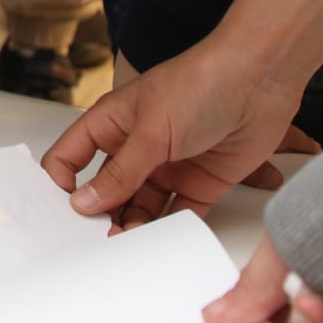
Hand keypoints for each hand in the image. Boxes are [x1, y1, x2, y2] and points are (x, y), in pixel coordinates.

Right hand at [40, 45, 319, 229]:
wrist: (261, 80)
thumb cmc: (201, 83)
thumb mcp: (150, 130)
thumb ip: (120, 172)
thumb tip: (85, 202)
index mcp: (112, 125)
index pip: (70, 158)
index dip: (62, 184)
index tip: (64, 212)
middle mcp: (137, 148)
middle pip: (105, 190)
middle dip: (100, 215)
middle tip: (98, 239)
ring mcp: (168, 167)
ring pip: (140, 208)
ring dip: (133, 226)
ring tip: (131, 242)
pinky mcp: (201, 184)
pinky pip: (178, 214)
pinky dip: (170, 231)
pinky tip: (163, 241)